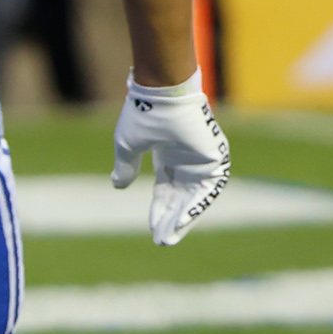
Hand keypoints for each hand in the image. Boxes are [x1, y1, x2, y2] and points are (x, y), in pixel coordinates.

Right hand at [111, 74, 230, 244]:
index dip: (159, 210)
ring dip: (182, 217)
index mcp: (168, 154)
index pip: (166, 190)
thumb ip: (126, 166)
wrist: (164, 93)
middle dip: (170, 219)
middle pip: (180, 198)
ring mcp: (202, 160)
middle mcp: (187, 160)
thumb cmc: (145, 113)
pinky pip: (206, 190)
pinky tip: (181, 221)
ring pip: (193, 197)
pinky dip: (194, 206)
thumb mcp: (129, 145)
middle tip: (162, 240)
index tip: (153, 229)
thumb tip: (118, 185)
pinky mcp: (215, 159)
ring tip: (169, 235)